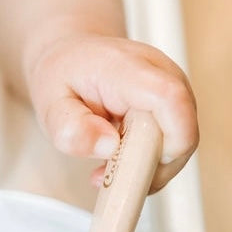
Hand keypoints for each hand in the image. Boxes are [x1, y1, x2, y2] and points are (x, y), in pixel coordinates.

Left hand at [25, 34, 198, 192]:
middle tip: (109, 175)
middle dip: (150, 167)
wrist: (72, 56)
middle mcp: (160, 72)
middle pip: (182, 130)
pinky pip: (173, 142)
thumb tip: (107, 146)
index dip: (170, 141)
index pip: (170, 99)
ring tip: (108, 167)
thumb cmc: (63, 76)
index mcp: (127, 67)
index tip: (140, 168)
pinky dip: (150, 160)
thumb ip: (70, 129)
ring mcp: (172, 87)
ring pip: (181, 142)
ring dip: (148, 167)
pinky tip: (120, 160)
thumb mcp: (49, 105)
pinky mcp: (174, 105)